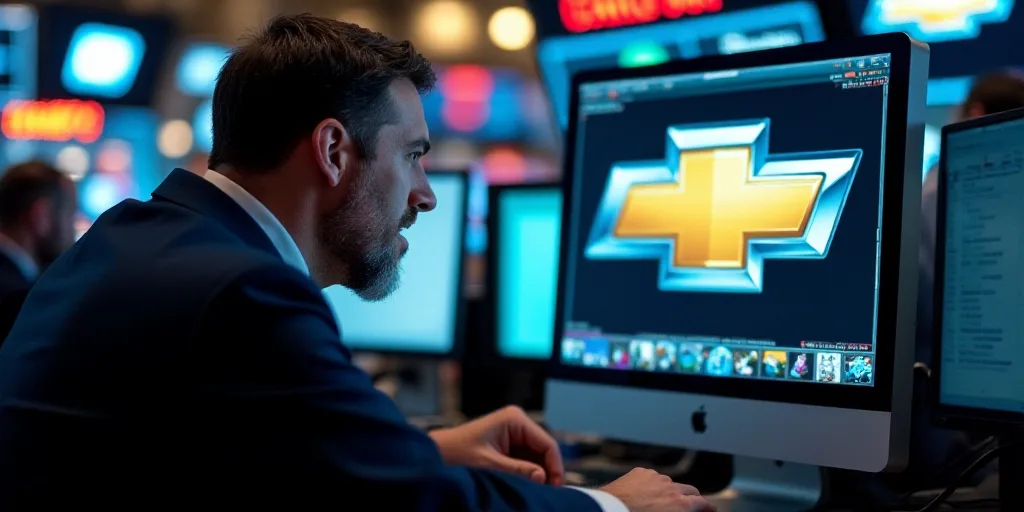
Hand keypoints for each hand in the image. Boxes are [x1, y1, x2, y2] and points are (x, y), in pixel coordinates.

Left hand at [429, 406, 562, 484]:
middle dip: (548, 471)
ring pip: (538, 456)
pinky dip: (530, 473)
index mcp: (515, 419)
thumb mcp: (490, 464)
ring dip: (539, 473)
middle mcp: (518, 422)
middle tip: (549, 493)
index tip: (556, 487)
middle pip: (545, 449)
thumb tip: (543, 477)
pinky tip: (529, 486)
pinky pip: (528, 459)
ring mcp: (514, 433)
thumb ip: (518, 470)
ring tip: (539, 491)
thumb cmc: (458, 454)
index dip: (555, 466)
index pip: (547, 443)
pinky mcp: (510, 444)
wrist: (439, 453)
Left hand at [600, 468, 713, 511]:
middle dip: (692, 497)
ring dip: (670, 490)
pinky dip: (652, 484)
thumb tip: (683, 509)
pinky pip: (651, 477)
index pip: (703, 503)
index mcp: (680, 505)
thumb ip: (678, 510)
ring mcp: (655, 477)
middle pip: (690, 490)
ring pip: (669, 483)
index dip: (708, 507)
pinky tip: (644, 493)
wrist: (609, 511)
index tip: (709, 509)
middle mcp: (670, 488)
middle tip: (690, 505)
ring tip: (661, 501)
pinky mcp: (640, 472)